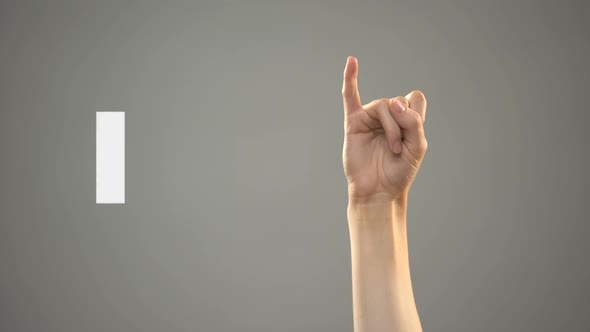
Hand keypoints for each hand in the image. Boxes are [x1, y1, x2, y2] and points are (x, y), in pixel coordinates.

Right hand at [342, 56, 427, 202]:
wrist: (378, 191)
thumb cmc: (399, 172)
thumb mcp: (417, 147)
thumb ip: (413, 122)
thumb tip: (393, 104)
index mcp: (406, 119)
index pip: (415, 98)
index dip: (416, 112)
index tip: (413, 132)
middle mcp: (388, 116)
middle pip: (399, 101)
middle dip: (402, 124)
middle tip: (398, 148)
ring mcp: (370, 118)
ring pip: (383, 105)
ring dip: (390, 127)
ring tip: (391, 148)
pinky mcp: (354, 123)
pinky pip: (350, 97)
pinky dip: (349, 78)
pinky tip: (351, 62)